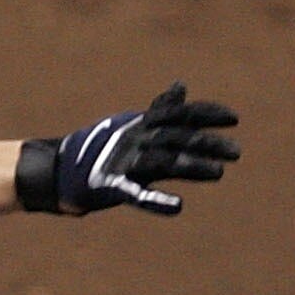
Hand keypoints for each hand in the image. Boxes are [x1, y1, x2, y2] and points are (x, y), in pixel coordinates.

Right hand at [47, 83, 241, 216]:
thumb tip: (182, 86)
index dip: (207, 114)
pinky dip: (156, 200)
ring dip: (192, 166)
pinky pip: (136, 193)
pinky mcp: (111, 186)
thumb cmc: (100, 147)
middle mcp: (136, 138)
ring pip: (164, 162)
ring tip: (218, 174)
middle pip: (179, 137)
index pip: (181, 114)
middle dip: (208, 143)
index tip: (234, 118)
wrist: (58, 168)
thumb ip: (161, 110)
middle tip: (237, 152)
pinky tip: (176, 207)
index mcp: (143, 124)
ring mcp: (124, 161)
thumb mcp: (134, 125)